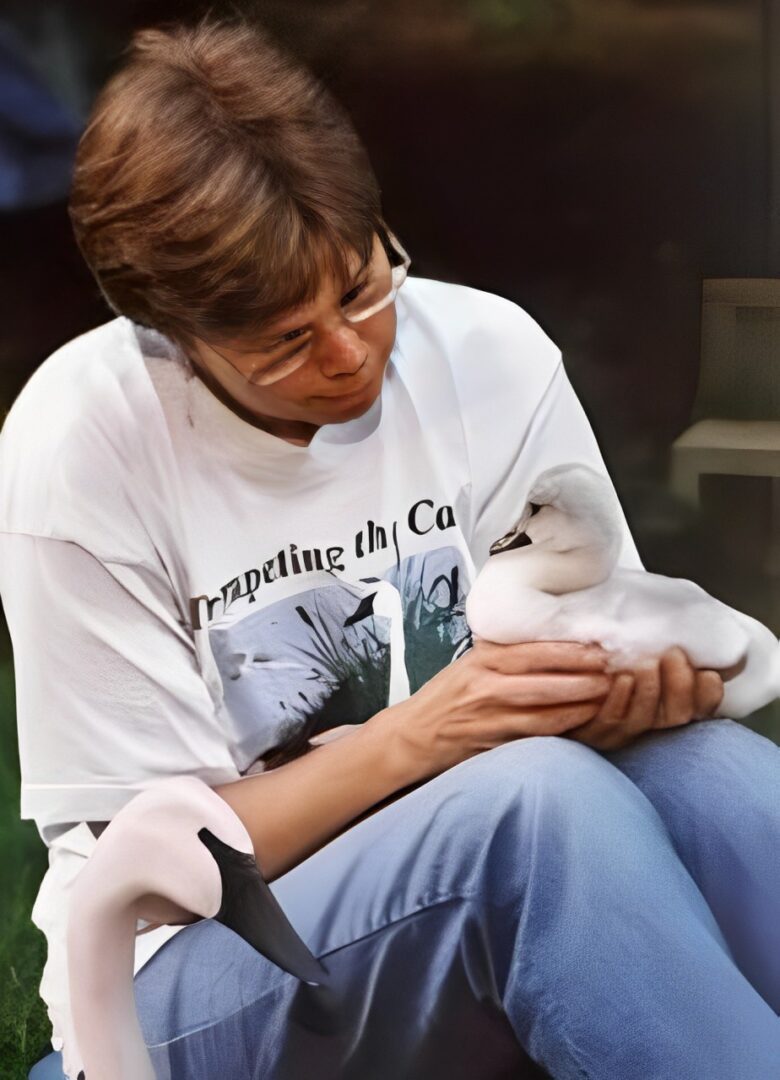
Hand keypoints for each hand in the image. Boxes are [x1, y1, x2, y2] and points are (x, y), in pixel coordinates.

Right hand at [374, 639, 612, 784]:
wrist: (414, 735)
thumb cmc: (445, 697)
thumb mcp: (469, 663)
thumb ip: (502, 651)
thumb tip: (546, 634)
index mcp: (482, 660)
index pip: (532, 651)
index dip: (568, 649)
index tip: (597, 646)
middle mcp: (486, 686)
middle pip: (544, 680)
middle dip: (583, 676)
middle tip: (613, 670)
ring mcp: (490, 717)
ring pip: (544, 710)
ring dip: (580, 703)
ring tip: (607, 695)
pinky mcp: (494, 742)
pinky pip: (536, 735)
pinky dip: (563, 728)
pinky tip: (584, 722)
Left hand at [565, 645, 724, 751]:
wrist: (550, 675)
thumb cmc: (600, 653)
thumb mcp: (634, 643)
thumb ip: (656, 639)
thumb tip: (688, 618)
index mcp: (664, 704)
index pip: (698, 708)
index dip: (707, 697)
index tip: (709, 674)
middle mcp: (645, 722)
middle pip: (676, 716)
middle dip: (681, 687)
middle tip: (674, 655)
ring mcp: (616, 731)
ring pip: (643, 720)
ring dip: (650, 691)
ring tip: (647, 665)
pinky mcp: (586, 732)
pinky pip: (606, 721)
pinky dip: (618, 700)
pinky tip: (621, 679)